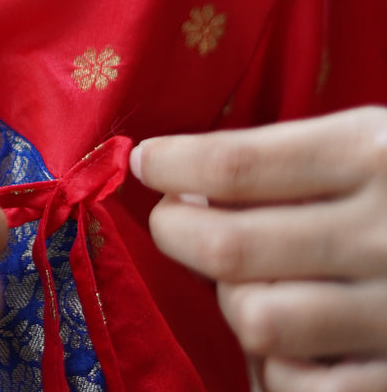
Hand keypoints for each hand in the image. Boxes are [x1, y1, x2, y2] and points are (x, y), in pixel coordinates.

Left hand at [132, 107, 386, 391]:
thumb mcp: (383, 142)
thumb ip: (297, 158)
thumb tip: (187, 181)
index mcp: (378, 154)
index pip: (235, 163)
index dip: (171, 163)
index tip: (146, 161)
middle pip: (230, 245)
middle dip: (178, 231)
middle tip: (173, 219)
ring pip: (258, 317)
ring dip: (233, 298)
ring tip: (243, 279)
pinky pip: (305, 384)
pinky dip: (281, 367)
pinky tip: (291, 342)